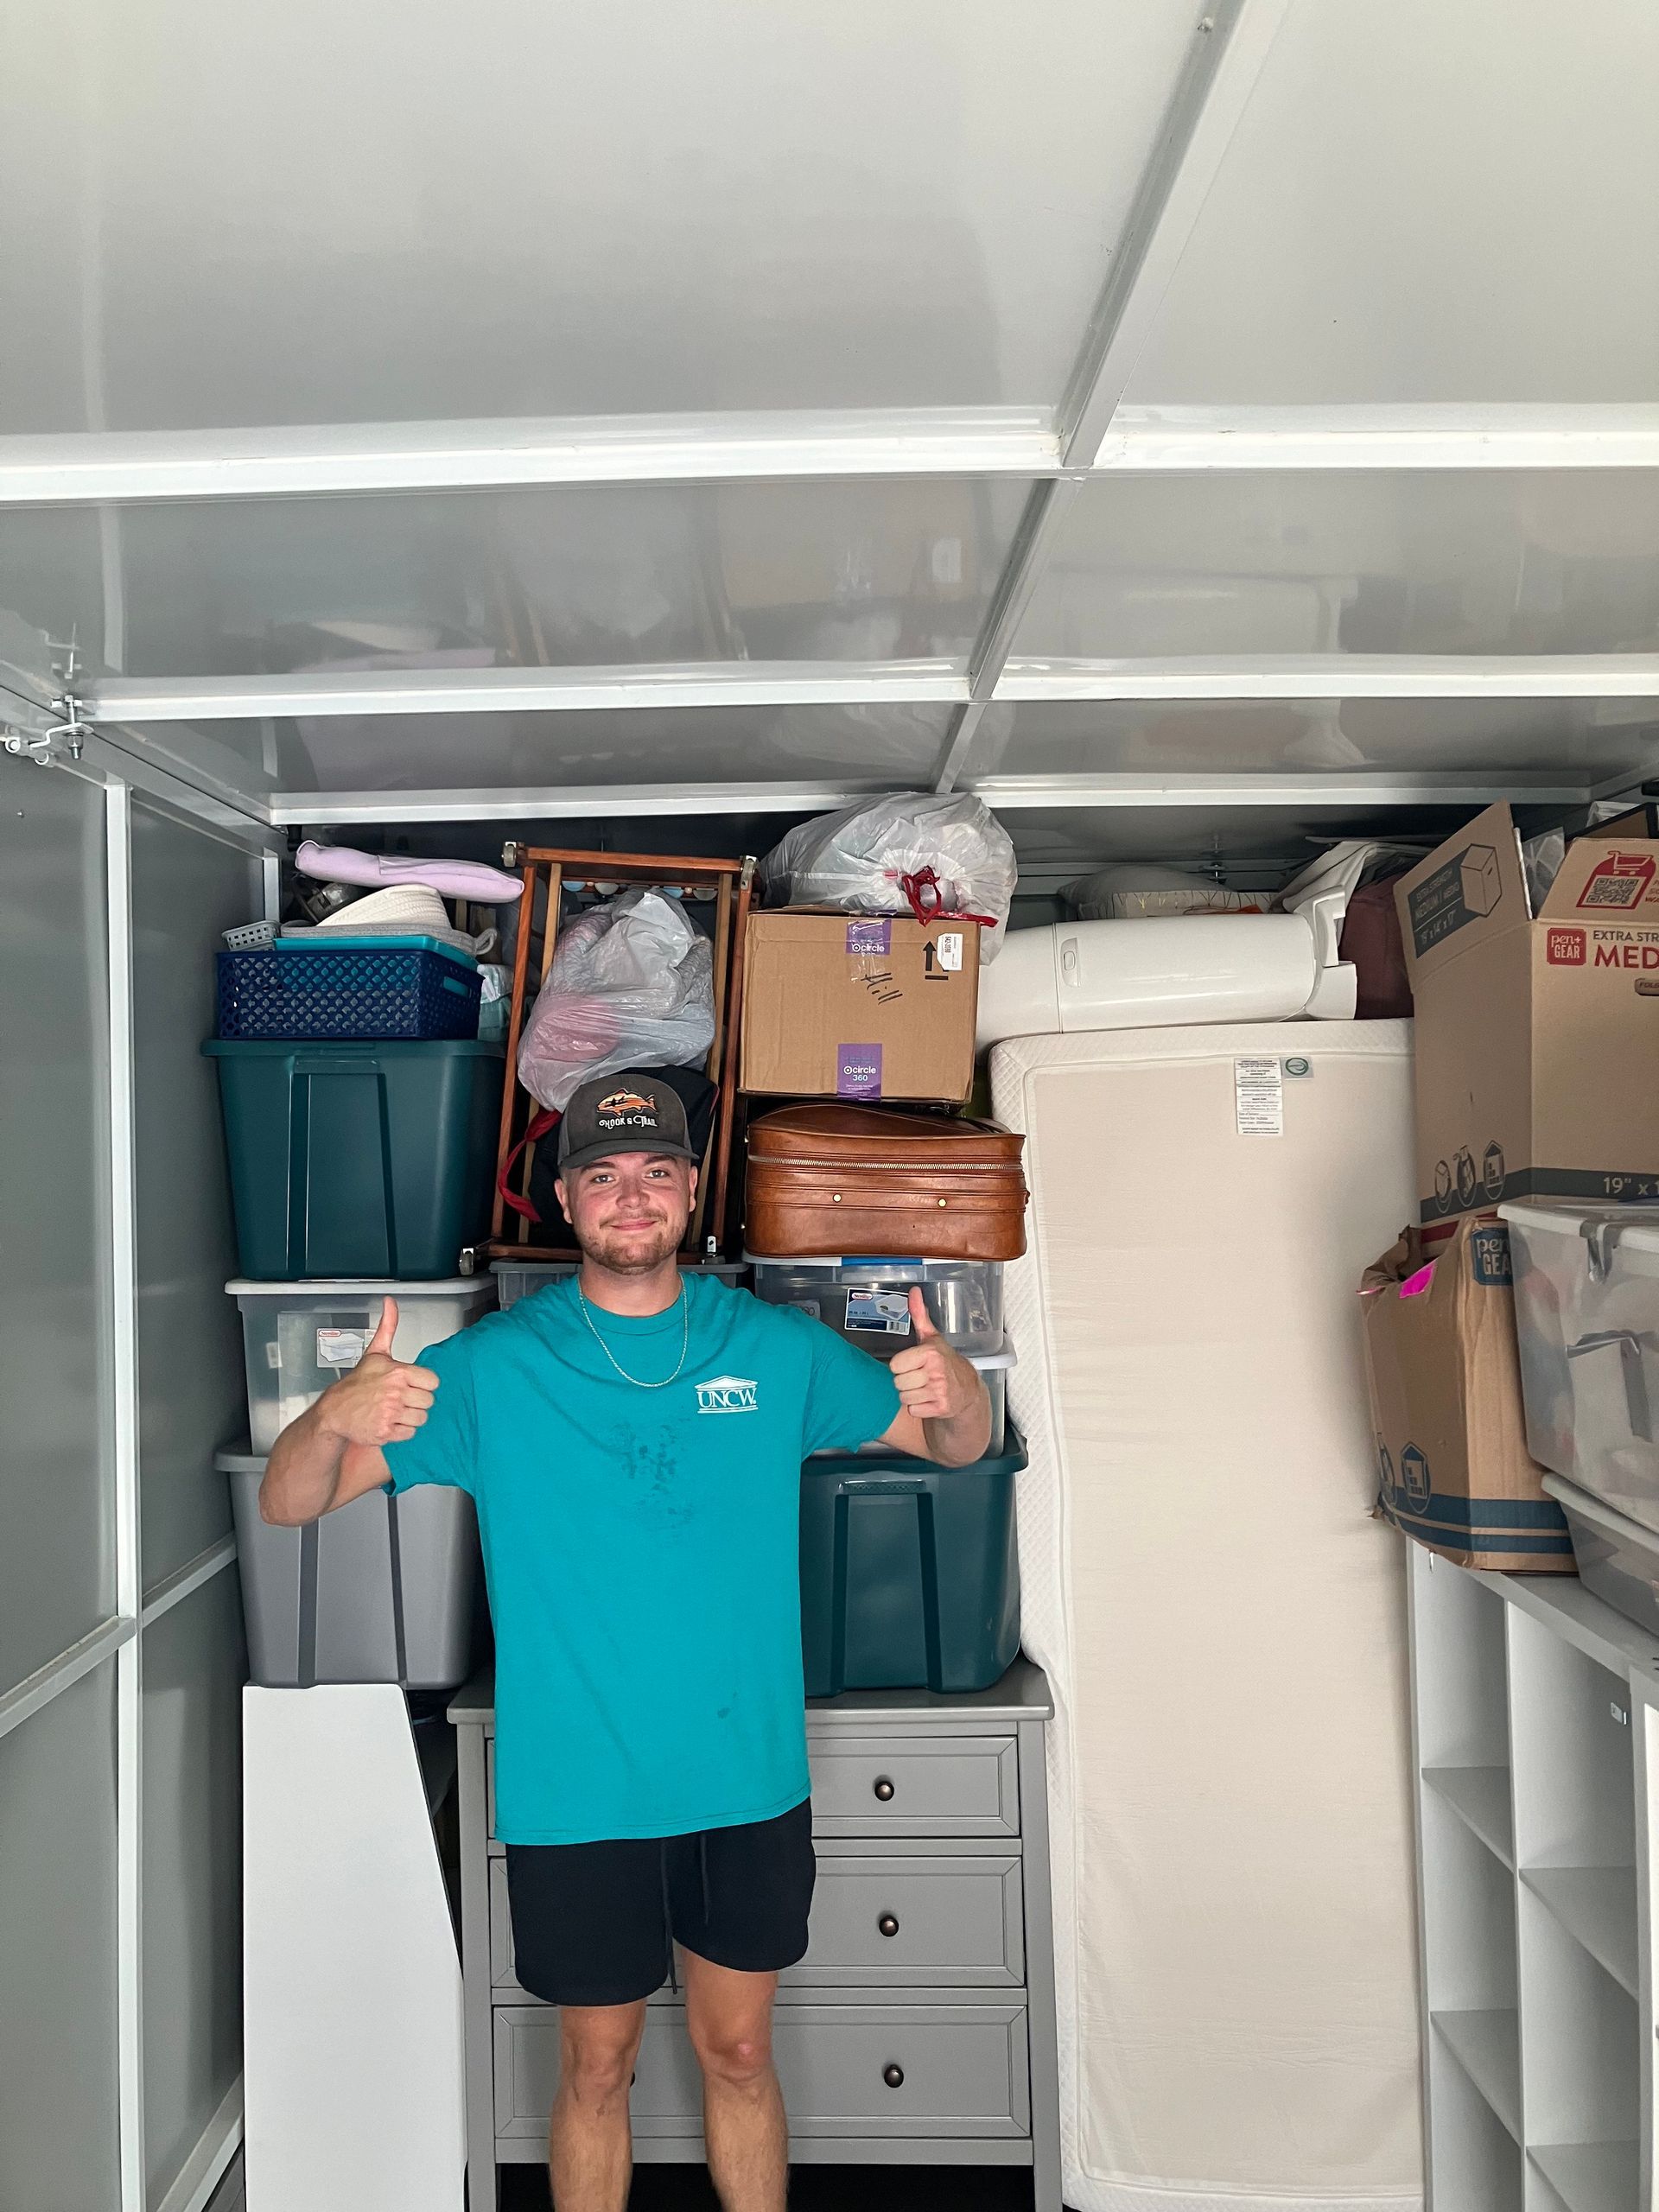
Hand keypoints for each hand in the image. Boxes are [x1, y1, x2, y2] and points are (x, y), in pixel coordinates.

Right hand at [313, 1297, 438, 1447]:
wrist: (334, 1411)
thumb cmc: (357, 1383)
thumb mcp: (375, 1352)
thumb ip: (388, 1326)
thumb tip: (390, 1301)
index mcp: (398, 1372)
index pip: (433, 1382)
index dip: (423, 1384)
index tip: (410, 1384)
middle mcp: (396, 1393)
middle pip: (428, 1402)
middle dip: (416, 1401)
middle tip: (400, 1399)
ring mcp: (390, 1414)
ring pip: (421, 1419)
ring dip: (410, 1417)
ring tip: (394, 1411)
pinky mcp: (385, 1432)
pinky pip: (410, 1434)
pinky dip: (401, 1431)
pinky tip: (389, 1422)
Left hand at [887, 1287, 979, 1422]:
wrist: (967, 1390)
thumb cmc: (945, 1362)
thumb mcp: (932, 1337)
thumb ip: (919, 1315)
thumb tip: (914, 1292)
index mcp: (930, 1353)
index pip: (894, 1365)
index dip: (902, 1365)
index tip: (914, 1364)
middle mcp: (936, 1371)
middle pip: (898, 1382)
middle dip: (906, 1381)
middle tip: (919, 1377)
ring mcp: (940, 1391)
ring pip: (904, 1397)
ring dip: (911, 1395)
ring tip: (924, 1388)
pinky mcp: (941, 1408)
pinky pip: (913, 1410)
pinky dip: (919, 1408)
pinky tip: (929, 1400)